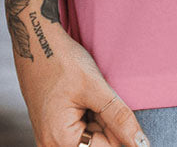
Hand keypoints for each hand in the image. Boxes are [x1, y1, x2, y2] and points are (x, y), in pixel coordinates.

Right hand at [13, 20, 150, 146]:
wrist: (35, 41)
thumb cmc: (61, 60)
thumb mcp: (94, 87)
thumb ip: (119, 118)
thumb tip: (141, 144)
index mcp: (60, 141)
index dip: (119, 128)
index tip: (111, 101)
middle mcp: (51, 146)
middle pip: (97, 144)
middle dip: (106, 122)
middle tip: (97, 94)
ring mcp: (50, 138)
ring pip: (90, 136)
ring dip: (98, 117)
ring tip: (87, 92)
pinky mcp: (52, 129)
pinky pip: (80, 130)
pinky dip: (89, 114)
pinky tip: (83, 96)